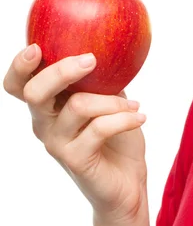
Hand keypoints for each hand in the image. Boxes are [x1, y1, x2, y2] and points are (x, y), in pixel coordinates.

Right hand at [3, 44, 147, 221]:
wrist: (127, 182)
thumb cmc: (116, 135)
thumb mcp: (109, 98)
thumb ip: (102, 77)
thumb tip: (113, 44)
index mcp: (49, 104)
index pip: (18, 85)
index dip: (19, 66)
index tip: (37, 47)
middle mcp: (45, 123)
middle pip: (35, 93)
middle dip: (61, 71)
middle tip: (91, 60)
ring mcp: (57, 143)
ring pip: (78, 106)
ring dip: (114, 100)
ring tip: (134, 105)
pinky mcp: (76, 159)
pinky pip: (99, 128)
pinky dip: (125, 118)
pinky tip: (140, 117)